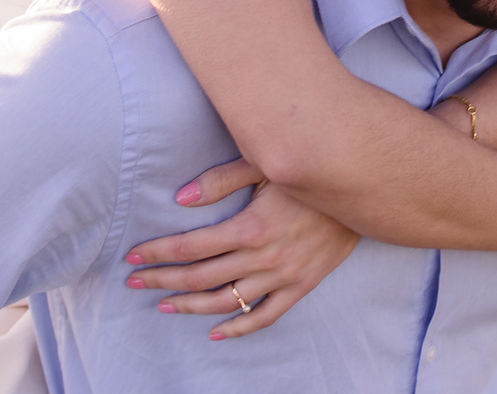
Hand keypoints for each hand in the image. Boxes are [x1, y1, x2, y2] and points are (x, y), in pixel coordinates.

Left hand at [125, 175, 358, 338]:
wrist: (363, 192)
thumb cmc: (310, 173)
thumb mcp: (266, 165)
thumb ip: (222, 179)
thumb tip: (181, 197)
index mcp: (251, 227)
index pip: (192, 247)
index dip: (159, 253)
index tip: (134, 257)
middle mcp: (264, 258)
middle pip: (201, 277)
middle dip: (164, 280)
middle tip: (135, 282)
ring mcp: (283, 276)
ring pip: (227, 301)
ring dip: (191, 306)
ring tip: (164, 305)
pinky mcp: (301, 286)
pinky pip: (265, 316)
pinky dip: (238, 328)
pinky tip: (215, 332)